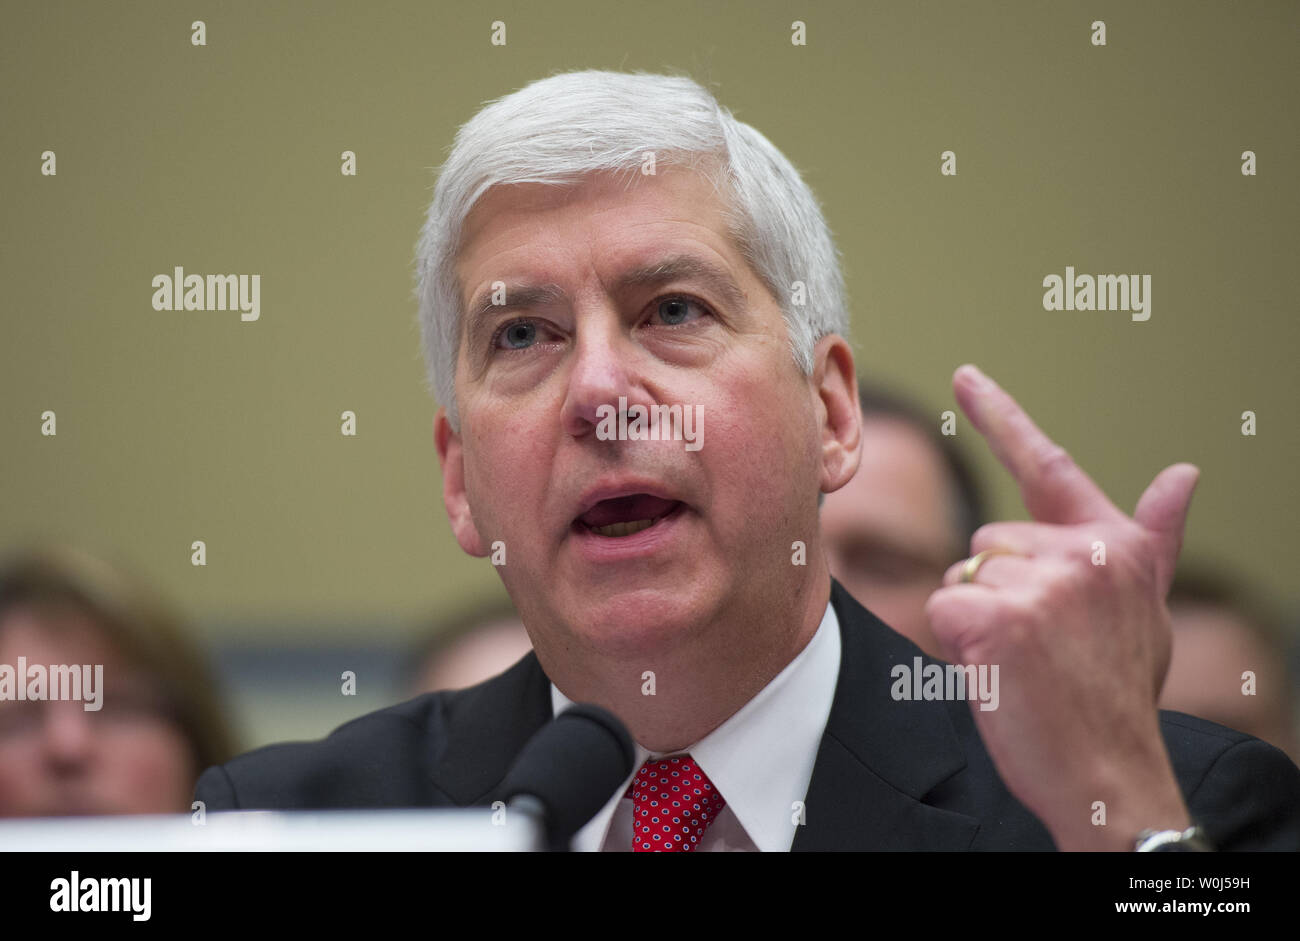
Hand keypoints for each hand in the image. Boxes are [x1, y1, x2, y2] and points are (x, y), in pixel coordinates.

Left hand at [924, 364, 1199, 849]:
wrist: (1109, 771)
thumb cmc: (1114, 691)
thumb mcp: (1144, 608)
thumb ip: (1152, 538)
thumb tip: (1185, 473)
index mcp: (1113, 544)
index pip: (1049, 466)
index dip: (1002, 416)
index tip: (966, 375)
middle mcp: (1082, 553)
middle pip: (988, 539)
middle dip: (996, 588)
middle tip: (1036, 644)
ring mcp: (1041, 583)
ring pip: (962, 574)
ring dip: (977, 617)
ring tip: (1023, 660)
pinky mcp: (998, 618)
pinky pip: (944, 607)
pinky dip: (957, 643)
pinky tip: (999, 670)